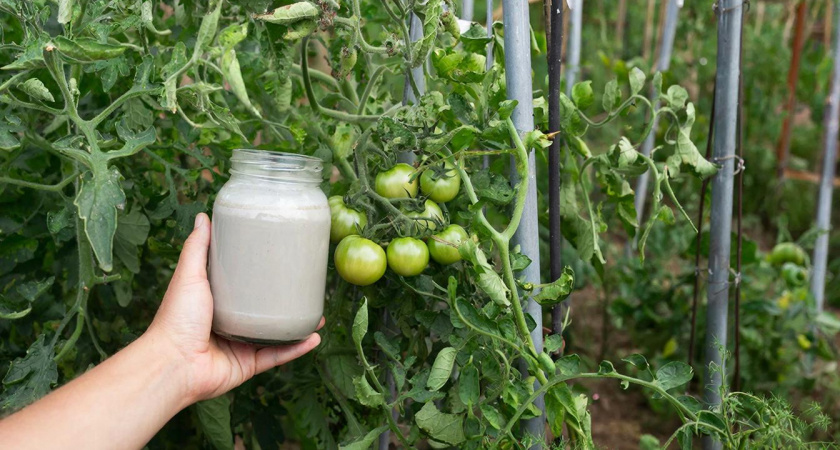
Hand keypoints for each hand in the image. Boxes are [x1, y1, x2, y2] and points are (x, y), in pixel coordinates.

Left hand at [145, 212, 321, 402]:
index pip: (242, 286)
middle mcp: (230, 324)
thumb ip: (197, 247)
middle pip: (263, 311)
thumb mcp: (189, 275)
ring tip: (318, 315)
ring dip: (298, 326)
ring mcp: (240, 346)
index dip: (261, 275)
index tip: (281, 261)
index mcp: (215, 303)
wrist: (174, 363)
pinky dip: (297, 349)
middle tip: (305, 287)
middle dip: (286, 302)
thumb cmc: (176, 318)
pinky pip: (278, 355)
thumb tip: (203, 215)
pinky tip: (314, 337)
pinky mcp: (248, 365)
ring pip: (276, 334)